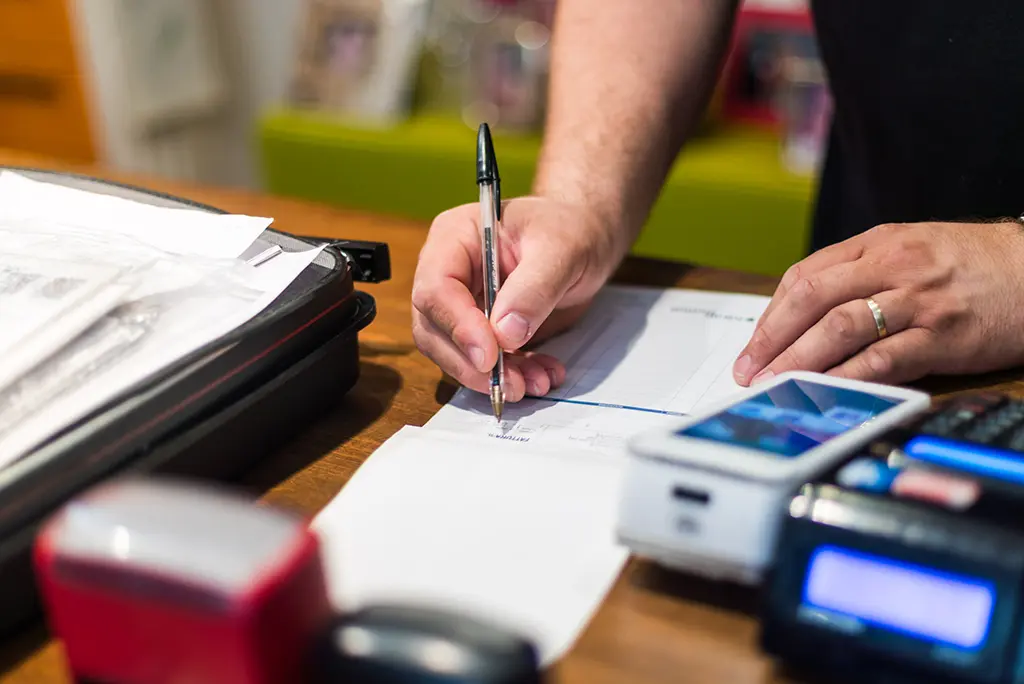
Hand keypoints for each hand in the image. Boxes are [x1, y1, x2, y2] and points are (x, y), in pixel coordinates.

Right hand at [412, 196, 624, 401]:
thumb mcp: (560, 250)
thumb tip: (505, 335)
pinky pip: (482, 362)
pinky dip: (511, 376)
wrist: (586, 238)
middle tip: (511, 384)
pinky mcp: (480, 329)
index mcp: (455, 238)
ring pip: (454, 353)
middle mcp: (449, 272)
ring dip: (491, 377)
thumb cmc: (569, 229)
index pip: (436, 288)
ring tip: (535, 382)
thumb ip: (533, 288)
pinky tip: (541, 375)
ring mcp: (461, 303)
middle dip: (471, 363)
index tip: (490, 356)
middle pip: (434, 328)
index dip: (458, 326)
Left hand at [732, 220, 1023, 385]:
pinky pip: (884, 357)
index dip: (772, 314)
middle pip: (813, 298)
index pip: (806, 276)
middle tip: (748, 370)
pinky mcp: (943, 335)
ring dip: (800, 359)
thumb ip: (861, 274)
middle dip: (772, 338)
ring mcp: (917, 300)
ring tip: (776, 384)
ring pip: (840, 326)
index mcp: (877, 244)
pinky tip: (826, 392)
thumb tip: (807, 313)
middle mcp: (892, 266)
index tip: (753, 345)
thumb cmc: (972, 264)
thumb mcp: (912, 250)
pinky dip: (849, 376)